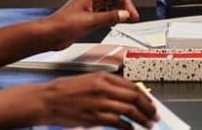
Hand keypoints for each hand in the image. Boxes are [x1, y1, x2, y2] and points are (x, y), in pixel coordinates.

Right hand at [41, 72, 156, 127]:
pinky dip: (127, 127)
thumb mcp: (88, 80)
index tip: (150, 103)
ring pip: (129, 111)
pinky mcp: (94, 117)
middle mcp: (104, 88)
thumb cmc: (64, 90)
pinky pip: (116, 123)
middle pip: (134, 98)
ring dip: (142, 119)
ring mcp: (99, 103)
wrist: (47, 100)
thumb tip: (124, 94)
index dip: (145, 96)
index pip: (132, 86)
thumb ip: (106, 85)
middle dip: (148, 108)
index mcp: (103, 77)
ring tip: (148, 124)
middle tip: (154, 115)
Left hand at [44, 0, 139, 49]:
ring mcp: (89, 8)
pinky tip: (114, 23)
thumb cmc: (62, 25)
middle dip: (124, 6)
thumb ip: (110, 17)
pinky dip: (111, 18)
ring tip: (125, 20)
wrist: (50, 35)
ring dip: (118, 12)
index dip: (126, 2)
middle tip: (131, 17)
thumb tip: (124, 14)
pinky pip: (103, 14)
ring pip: (109, 6)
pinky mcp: (87, 17)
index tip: (131, 12)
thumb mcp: (91, 21)